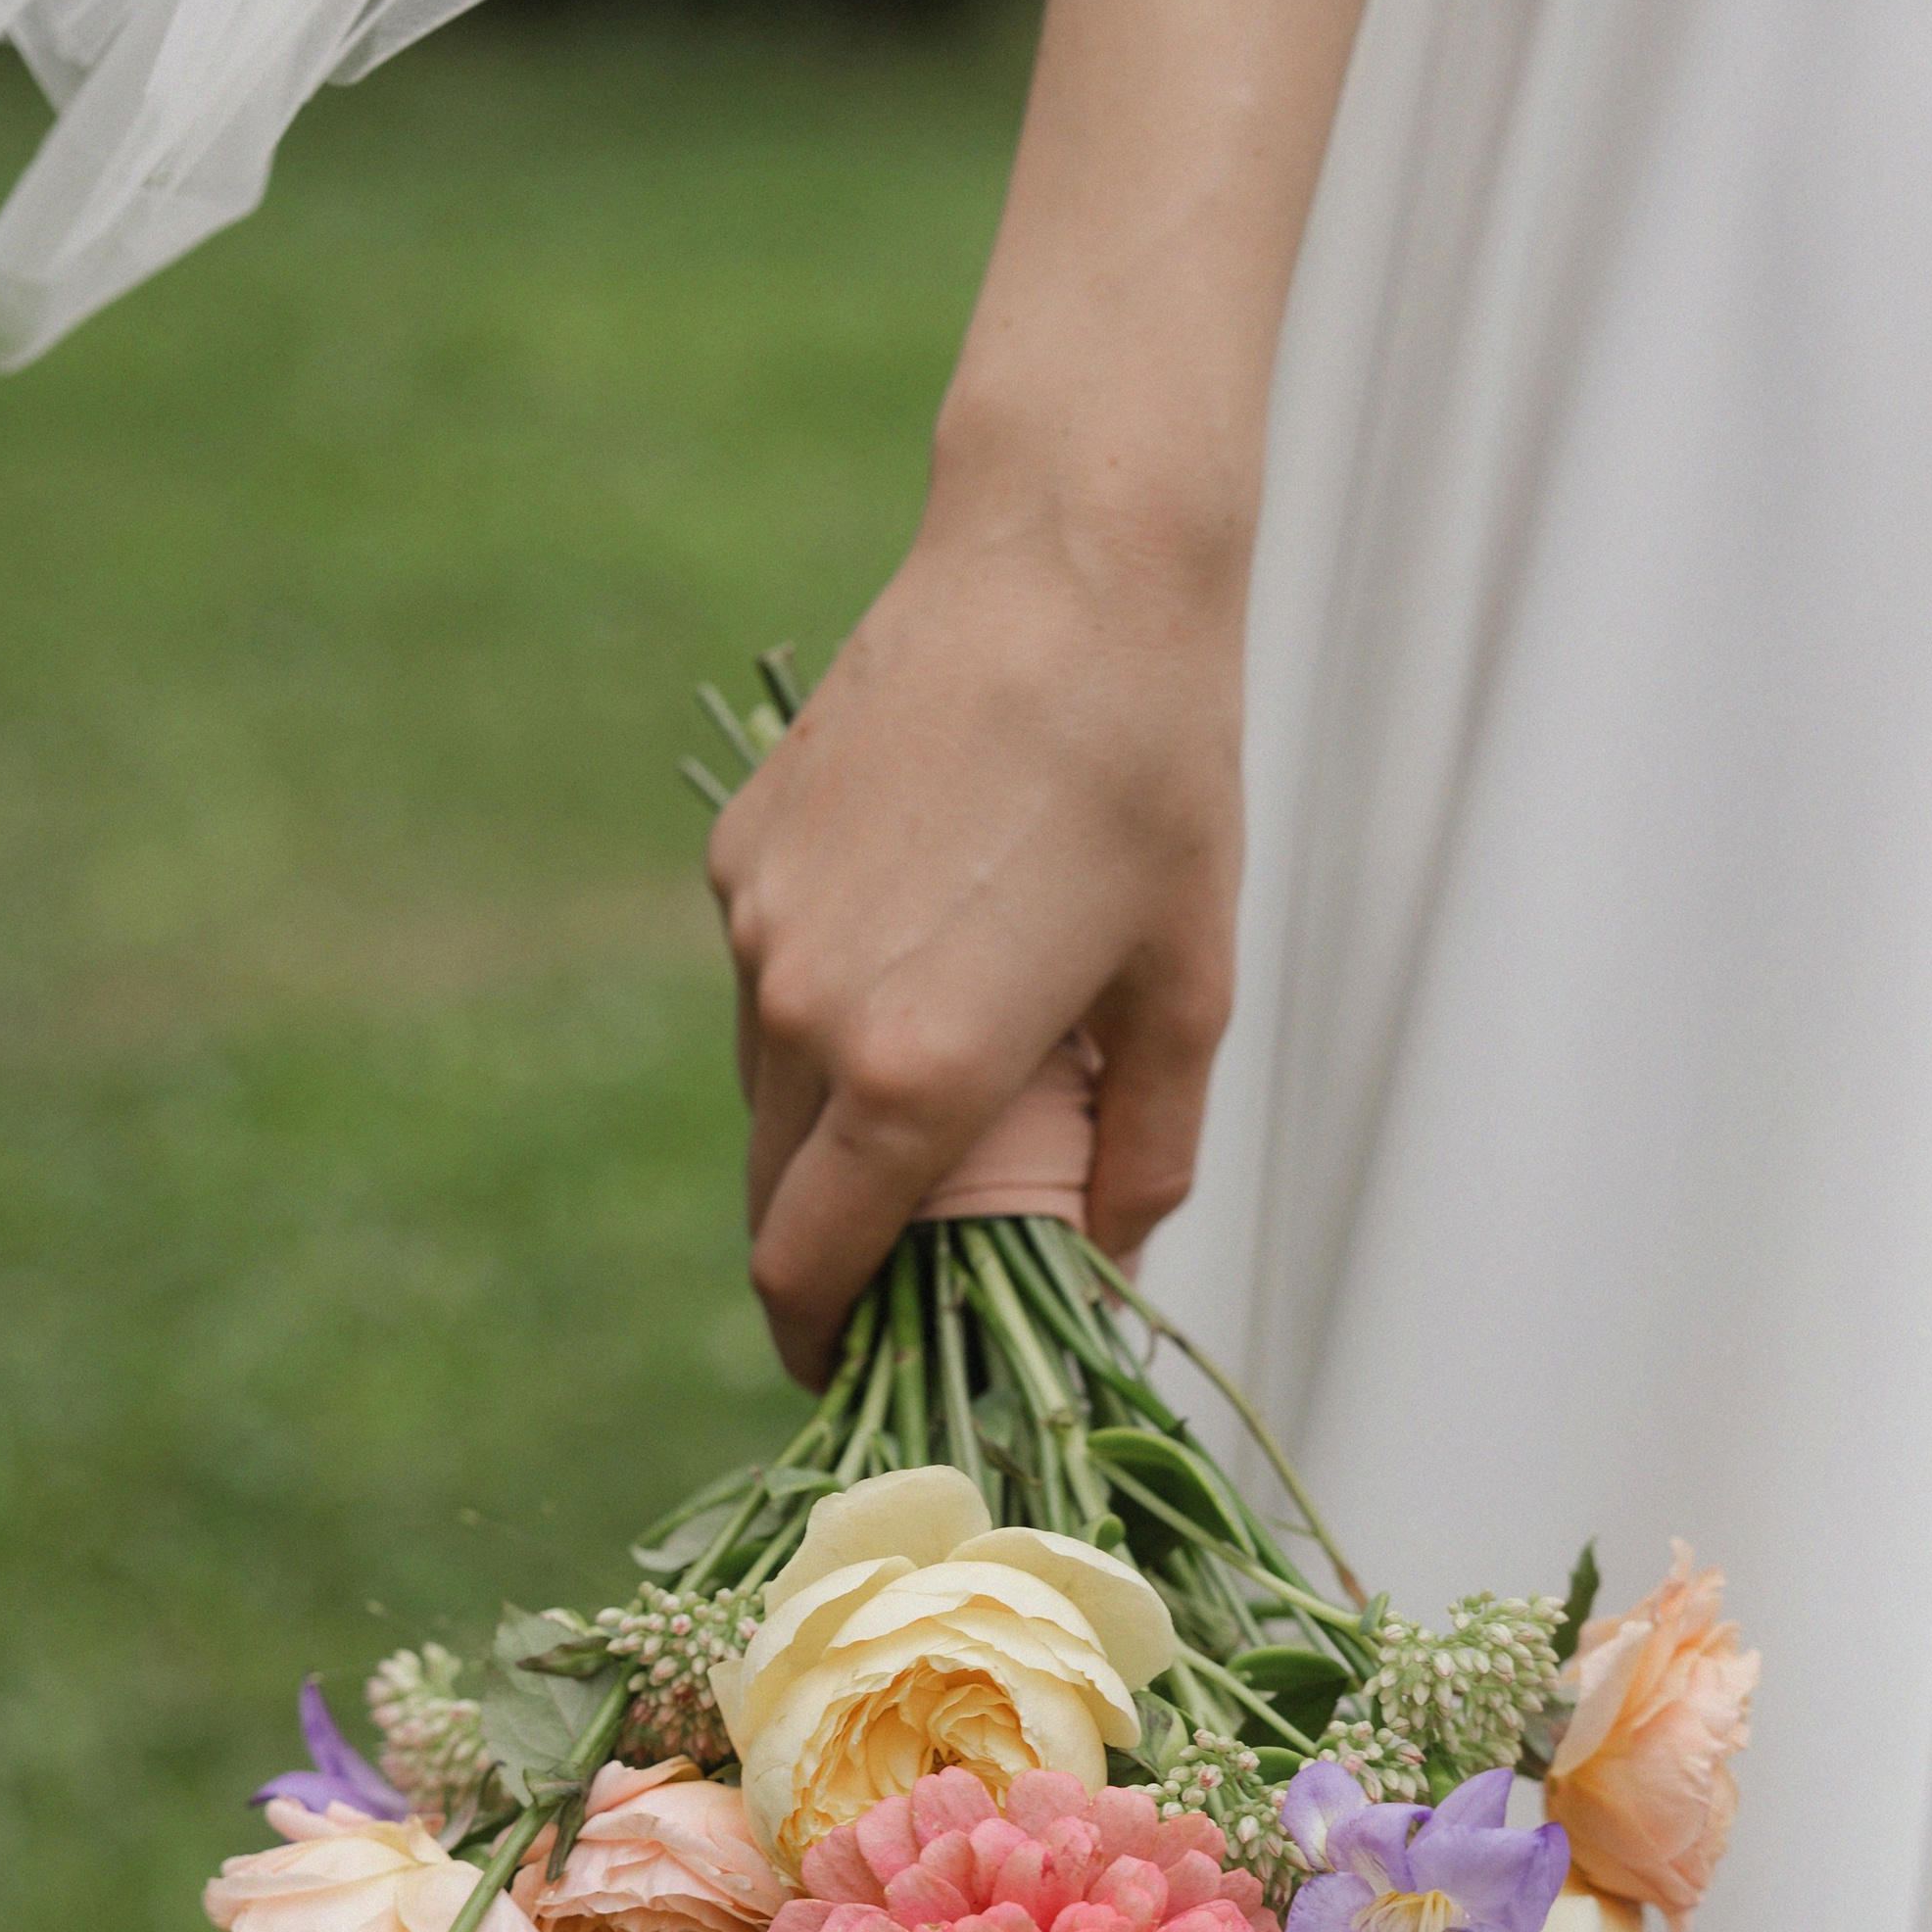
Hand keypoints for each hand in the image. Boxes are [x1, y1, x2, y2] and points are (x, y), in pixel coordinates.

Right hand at [709, 439, 1246, 1384]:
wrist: (1068, 559)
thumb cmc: (1156, 776)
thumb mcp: (1189, 996)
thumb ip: (1142, 1159)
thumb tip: (1105, 1271)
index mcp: (907, 1076)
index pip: (806, 1271)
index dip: (820, 1347)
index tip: (853, 1372)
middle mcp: (801, 1013)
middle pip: (773, 1199)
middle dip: (829, 1256)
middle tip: (917, 1264)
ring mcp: (757, 927)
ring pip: (763, 1094)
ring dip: (826, 1133)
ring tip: (936, 1104)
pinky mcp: (741, 850)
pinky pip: (762, 985)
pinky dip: (819, 1017)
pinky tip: (920, 958)